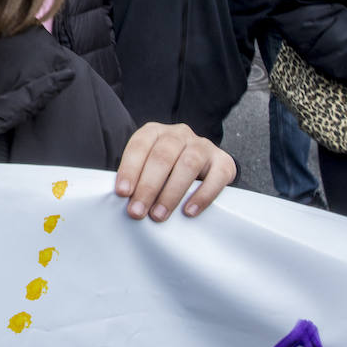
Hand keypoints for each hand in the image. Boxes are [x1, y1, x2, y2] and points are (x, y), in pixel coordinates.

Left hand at [115, 122, 235, 220]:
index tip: (123, 192)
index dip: (130, 169)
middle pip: (162, 156)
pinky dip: (202, 196)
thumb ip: (137, 178)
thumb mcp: (148, 166)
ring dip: (171, 193)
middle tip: (138, 211)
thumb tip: (126, 201)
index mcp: (155, 132)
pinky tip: (189, 211)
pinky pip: (216, 177)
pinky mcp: (223, 161)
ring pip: (188, 164)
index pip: (139, 146)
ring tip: (159, 215)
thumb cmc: (166, 169)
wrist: (202, 164)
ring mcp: (203, 146)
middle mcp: (179, 134)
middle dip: (147, 187)